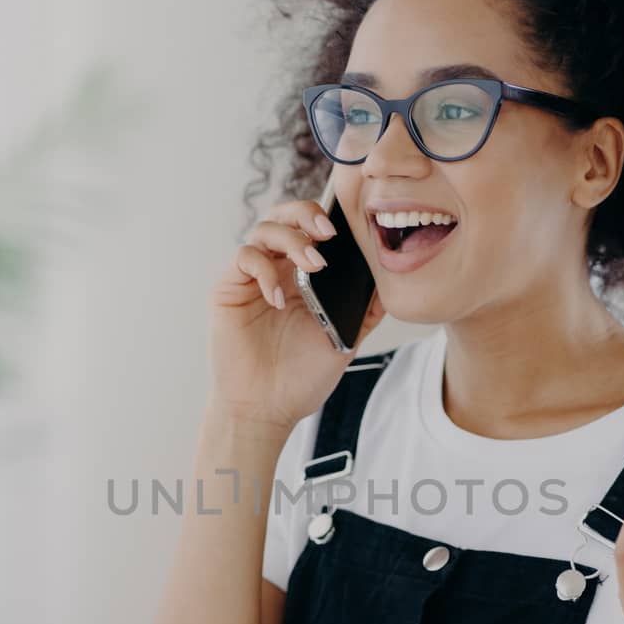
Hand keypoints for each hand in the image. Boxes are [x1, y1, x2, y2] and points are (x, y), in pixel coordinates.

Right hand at [207, 193, 385, 430]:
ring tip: (313, 265)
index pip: (313, 229)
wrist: (267, 409)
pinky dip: (264, 270)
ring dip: (292, 239)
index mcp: (305, 276)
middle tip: (328, 234)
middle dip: (308, 214)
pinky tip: (278, 298)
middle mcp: (278, 270)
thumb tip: (394, 279)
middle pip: (286, 215)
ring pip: (265, 229)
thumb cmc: (301, 378)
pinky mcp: (229, 289)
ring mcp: (253, 278)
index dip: (329, 218)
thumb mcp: (346, 339)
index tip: (350, 229)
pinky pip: (245, 258)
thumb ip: (367, 309)